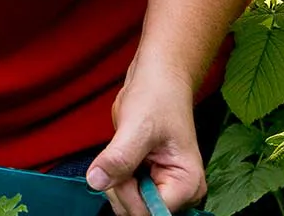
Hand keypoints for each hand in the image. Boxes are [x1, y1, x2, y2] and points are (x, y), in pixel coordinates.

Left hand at [87, 69, 205, 215]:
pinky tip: (123, 155)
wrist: (157, 79)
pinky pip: (125, 191)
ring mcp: (164, 187)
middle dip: (120, 188)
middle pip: (138, 211)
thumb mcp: (137, 126)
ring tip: (123, 151)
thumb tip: (96, 182)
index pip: (151, 213)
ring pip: (128, 203)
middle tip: (120, 154)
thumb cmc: (157, 97)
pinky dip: (116, 177)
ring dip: (116, 181)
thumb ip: (119, 157)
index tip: (120, 168)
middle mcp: (180, 192)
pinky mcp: (149, 180)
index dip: (128, 195)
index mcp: (187, 185)